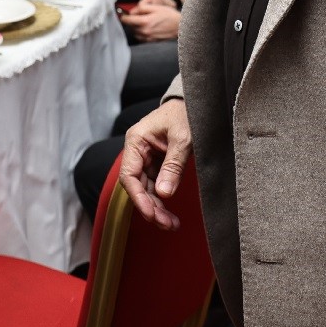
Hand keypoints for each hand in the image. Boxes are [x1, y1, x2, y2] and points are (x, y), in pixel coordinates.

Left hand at [119, 1, 179, 41]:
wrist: (180, 26)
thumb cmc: (169, 15)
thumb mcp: (155, 7)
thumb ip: (142, 8)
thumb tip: (132, 11)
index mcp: (144, 21)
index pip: (127, 20)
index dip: (124, 16)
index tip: (124, 15)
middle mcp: (144, 31)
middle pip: (130, 27)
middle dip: (131, 21)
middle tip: (137, 16)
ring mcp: (147, 38)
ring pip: (134, 33)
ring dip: (135, 28)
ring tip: (142, 22)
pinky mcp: (151, 41)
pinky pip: (140, 38)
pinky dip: (140, 33)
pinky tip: (146, 29)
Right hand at [119, 98, 191, 230]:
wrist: (197, 102)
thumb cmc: (187, 113)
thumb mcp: (183, 138)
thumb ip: (173, 165)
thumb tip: (165, 193)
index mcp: (136, 140)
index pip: (129, 175)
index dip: (138, 198)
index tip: (152, 214)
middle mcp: (138, 151)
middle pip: (137, 186)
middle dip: (150, 207)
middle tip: (167, 224)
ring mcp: (147, 158)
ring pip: (146, 190)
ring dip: (157, 208)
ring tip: (172, 225)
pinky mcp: (158, 164)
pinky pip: (156, 186)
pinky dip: (163, 200)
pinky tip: (171, 215)